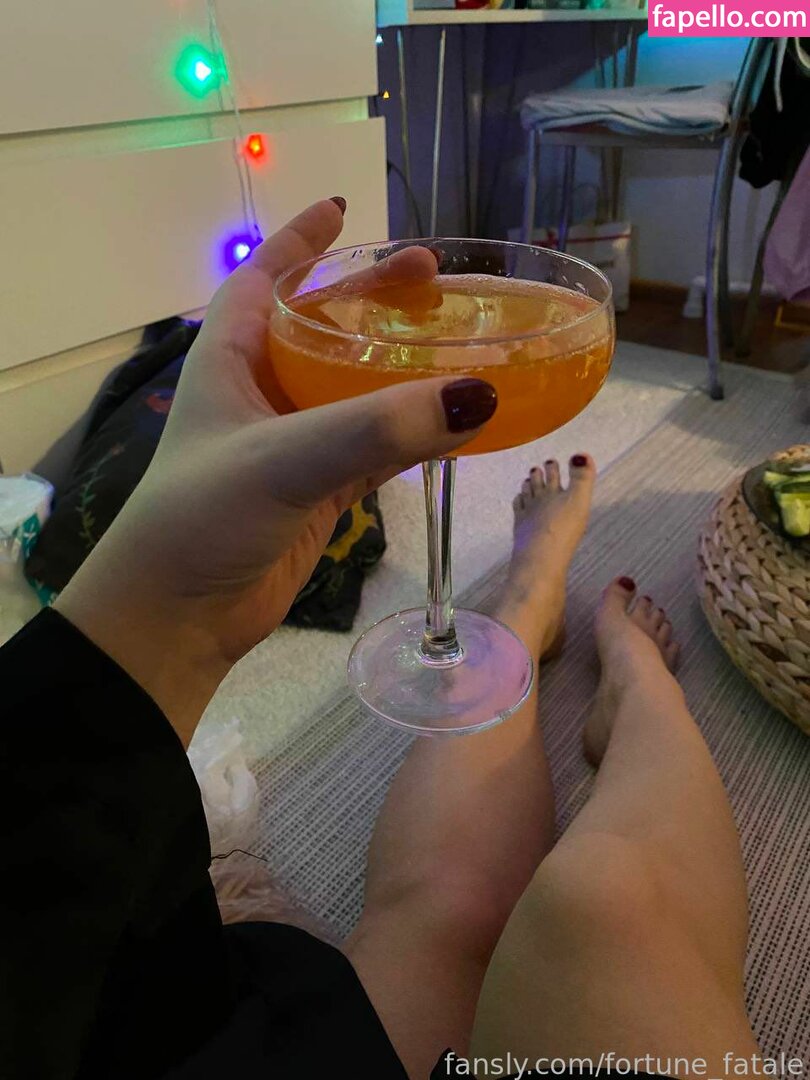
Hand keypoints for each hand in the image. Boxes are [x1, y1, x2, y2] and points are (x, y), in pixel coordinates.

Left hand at [55, 200, 496, 744]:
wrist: (177, 616)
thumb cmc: (204, 517)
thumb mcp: (283, 459)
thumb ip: (376, 429)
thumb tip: (478, 396)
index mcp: (232, 358)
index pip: (264, 278)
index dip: (301, 241)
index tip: (344, 207)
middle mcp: (264, 391)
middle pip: (326, 327)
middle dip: (375, 299)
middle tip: (434, 277)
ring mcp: (296, 443)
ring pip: (360, 389)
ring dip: (404, 367)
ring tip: (459, 339)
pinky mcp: (321, 490)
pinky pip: (379, 448)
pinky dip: (416, 434)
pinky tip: (459, 422)